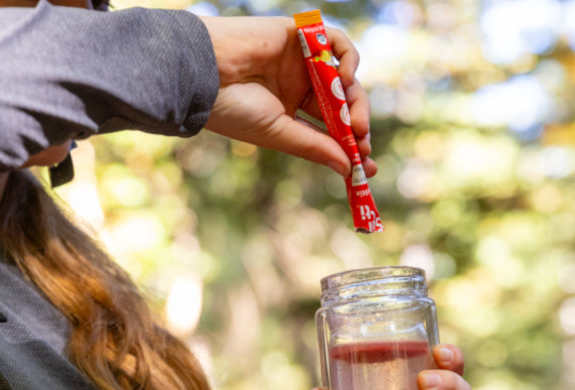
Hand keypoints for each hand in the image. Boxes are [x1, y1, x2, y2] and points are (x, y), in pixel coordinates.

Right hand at [201, 16, 375, 176]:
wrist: (207, 73)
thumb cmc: (234, 109)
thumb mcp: (279, 134)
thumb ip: (314, 147)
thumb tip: (348, 169)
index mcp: (288, 113)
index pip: (328, 130)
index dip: (351, 147)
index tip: (367, 167)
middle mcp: (298, 87)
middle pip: (341, 106)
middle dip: (357, 126)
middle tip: (363, 144)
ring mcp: (302, 62)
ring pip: (344, 78)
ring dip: (356, 100)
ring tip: (355, 122)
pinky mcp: (303, 36)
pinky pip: (337, 43)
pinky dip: (349, 59)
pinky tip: (345, 77)